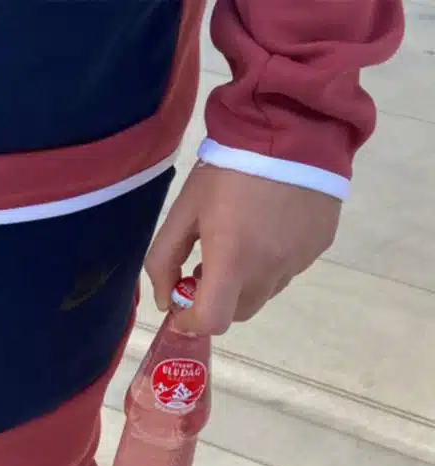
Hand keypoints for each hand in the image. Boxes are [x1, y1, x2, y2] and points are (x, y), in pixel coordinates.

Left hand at [145, 164, 340, 334]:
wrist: (293, 124)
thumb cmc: (228, 168)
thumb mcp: (183, 211)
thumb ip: (164, 261)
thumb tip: (165, 302)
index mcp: (233, 260)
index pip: (214, 321)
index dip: (192, 323)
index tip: (182, 306)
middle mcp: (270, 269)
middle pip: (238, 313)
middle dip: (217, 302)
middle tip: (205, 268)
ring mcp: (299, 260)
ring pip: (265, 293)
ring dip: (245, 282)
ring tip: (238, 241)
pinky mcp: (319, 246)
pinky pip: (289, 269)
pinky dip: (271, 263)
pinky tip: (267, 227)